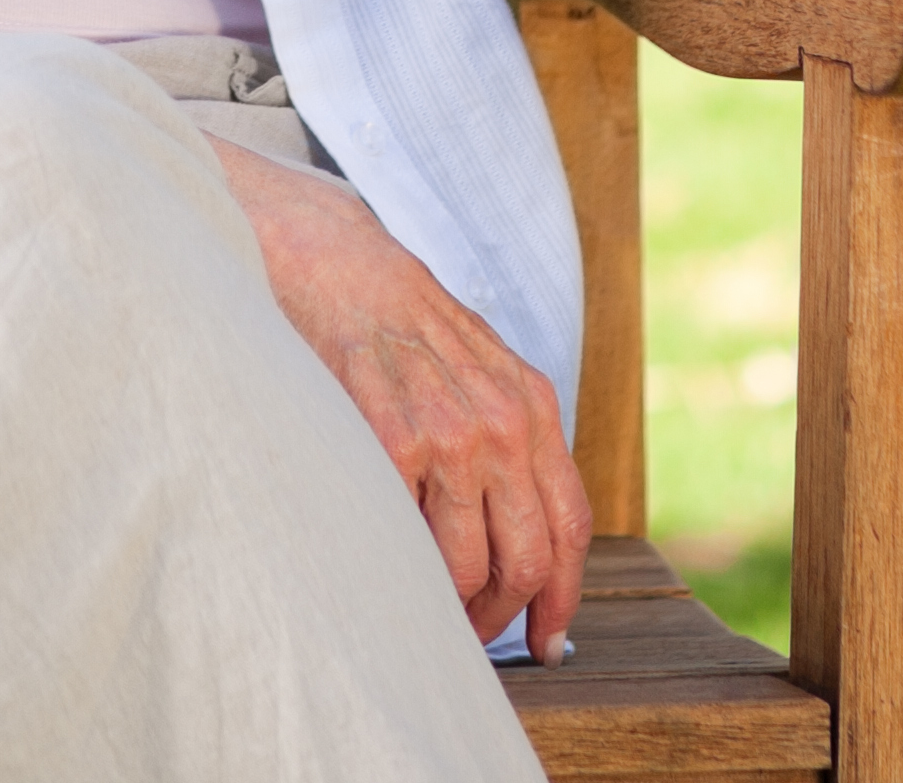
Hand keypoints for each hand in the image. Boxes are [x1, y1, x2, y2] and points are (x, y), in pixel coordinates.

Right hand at [213, 140, 590, 647]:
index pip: (569, 525)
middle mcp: (500, 422)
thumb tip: (521, 534)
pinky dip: (399, 568)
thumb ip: (507, 434)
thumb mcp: (478, 366)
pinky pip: (409, 539)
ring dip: (450, 607)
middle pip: (527, 558)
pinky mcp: (390, 440)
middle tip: (476, 636)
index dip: (563, 596)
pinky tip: (385, 564)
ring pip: (466, 564)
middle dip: (503, 614)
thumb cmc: (398, 322)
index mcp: (530, 405)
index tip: (548, 640)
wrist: (333, 262)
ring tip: (426, 615)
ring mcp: (447, 432)